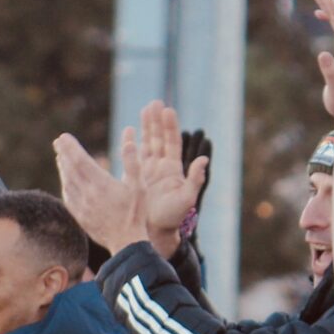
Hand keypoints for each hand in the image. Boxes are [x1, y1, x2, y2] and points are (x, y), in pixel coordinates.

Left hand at [54, 131, 147, 254]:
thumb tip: (130, 141)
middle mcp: (88, 194)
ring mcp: (82, 206)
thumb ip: (133, 163)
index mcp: (101, 184)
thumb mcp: (140, 186)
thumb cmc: (136, 214)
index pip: (80, 160)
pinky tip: (66, 181)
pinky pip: (68, 197)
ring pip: (67, 183)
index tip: (63, 137)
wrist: (126, 242)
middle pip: (70, 169)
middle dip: (63, 153)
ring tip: (60, 157)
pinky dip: (65, 185)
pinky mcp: (80, 217)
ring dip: (63, 168)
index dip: (71, 148)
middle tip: (58, 142)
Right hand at [137, 101, 210, 256]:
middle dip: (157, 121)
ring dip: (147, 126)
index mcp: (173, 169)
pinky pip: (133, 155)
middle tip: (155, 102)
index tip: (168, 110)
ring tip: (145, 108)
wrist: (154, 231)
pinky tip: (129, 130)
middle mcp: (161, 167)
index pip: (172, 143)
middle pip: (159, 138)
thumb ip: (195, 180)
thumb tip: (204, 161)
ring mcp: (148, 170)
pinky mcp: (135, 176)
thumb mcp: (187, 198)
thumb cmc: (172, 218)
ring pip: (148, 143)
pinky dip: (131, 142)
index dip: (170, 126)